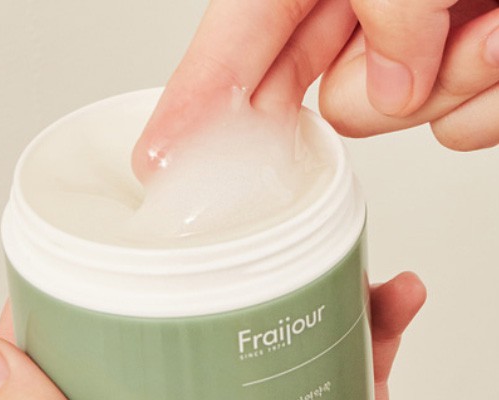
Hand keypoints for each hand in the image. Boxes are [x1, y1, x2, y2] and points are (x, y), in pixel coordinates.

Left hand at [0, 273, 477, 399]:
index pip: (78, 376)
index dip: (73, 308)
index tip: (88, 250)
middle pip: (181, 346)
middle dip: (200, 283)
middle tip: (219, 232)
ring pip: (271, 345)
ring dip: (302, 294)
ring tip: (323, 256)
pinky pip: (354, 369)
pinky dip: (373, 330)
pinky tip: (393, 300)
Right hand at [133, 0, 498, 173]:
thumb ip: (387, 7)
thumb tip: (391, 92)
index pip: (228, 53)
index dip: (189, 113)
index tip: (155, 163)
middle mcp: (351, 16)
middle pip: (323, 103)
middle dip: (371, 82)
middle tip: (433, 20)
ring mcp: (407, 52)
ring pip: (394, 121)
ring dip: (449, 78)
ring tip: (487, 16)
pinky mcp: (456, 74)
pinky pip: (458, 127)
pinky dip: (488, 97)